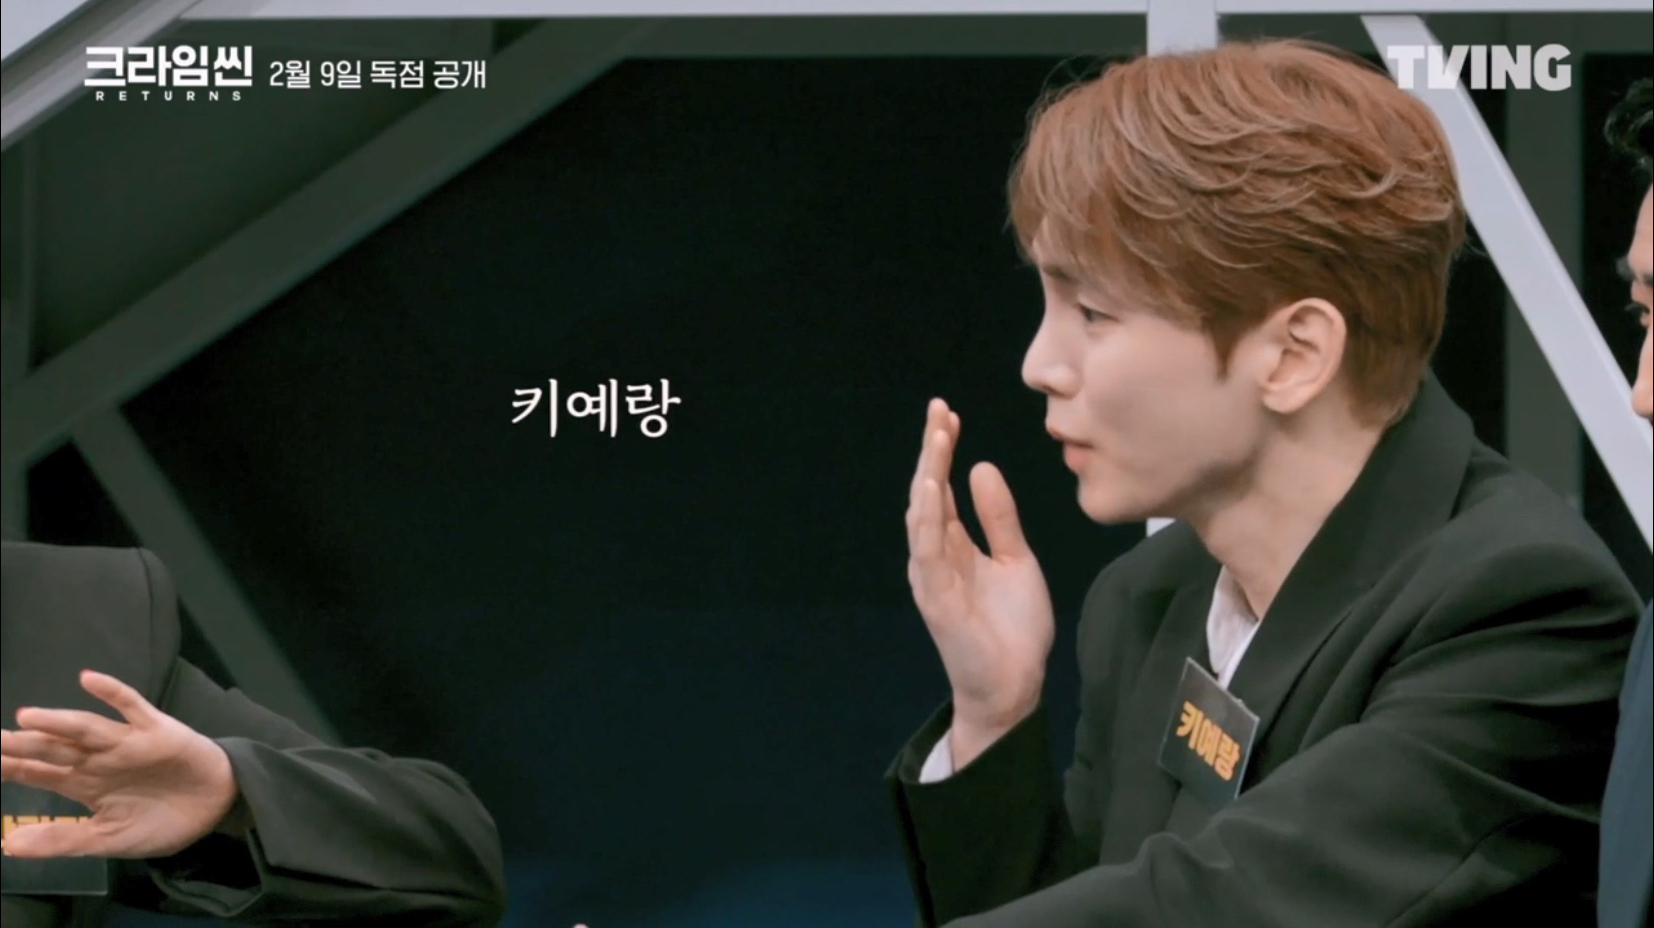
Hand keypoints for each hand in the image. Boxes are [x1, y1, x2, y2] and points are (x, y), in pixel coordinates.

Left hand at [0, 670, 240, 858]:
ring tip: (26, 717)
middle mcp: (98, 759)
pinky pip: (132, 707)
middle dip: (22, 745)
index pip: (39, 773)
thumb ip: (62, 840)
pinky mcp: (156, 730)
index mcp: (84, 785)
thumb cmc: (162, 822)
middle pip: (53, 750)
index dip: (11, 769)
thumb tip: (8, 843)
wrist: (216, 807)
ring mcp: (126, 742)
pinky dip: (113, 693)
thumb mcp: (107, 840)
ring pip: (85, 729)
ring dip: (58, 722)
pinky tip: (90, 680)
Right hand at [906, 399, 1054, 766]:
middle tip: (938, 410)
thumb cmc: (1012, 628)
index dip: (944, 450)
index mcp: (955, 544)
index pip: (944, 487)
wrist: (1015, 684)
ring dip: (928, 475)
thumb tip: (981, 467)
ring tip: (937, 438)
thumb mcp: (1016, 560)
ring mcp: (932, 576)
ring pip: (922, 516)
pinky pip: (927, 552)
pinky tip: (934, 488)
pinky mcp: (937, 599)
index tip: (948, 413)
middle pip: (928, 493)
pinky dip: (927, 519)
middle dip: (932, 451)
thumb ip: (999, 518)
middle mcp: (936, 555)